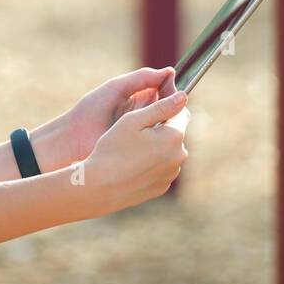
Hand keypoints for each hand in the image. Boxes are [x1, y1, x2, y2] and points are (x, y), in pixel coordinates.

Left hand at [58, 66, 178, 164]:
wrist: (73, 138)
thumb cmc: (91, 110)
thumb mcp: (117, 88)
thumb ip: (142, 78)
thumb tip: (170, 72)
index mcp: (140, 97)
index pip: (166, 92)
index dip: (173, 92)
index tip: (173, 92)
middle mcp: (145, 115)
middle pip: (170, 110)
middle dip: (173, 109)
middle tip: (171, 109)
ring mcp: (144, 134)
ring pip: (167, 128)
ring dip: (169, 126)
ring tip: (164, 123)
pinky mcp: (141, 150)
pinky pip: (159, 145)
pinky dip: (162, 141)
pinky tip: (160, 139)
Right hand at [83, 88, 190, 214]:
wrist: (100, 187)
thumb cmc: (113, 149)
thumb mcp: (133, 120)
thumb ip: (161, 107)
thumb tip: (183, 97)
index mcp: (174, 136)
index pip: (181, 113)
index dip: (166, 109)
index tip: (149, 112)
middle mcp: (179, 156)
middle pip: (175, 133)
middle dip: (160, 129)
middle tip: (134, 133)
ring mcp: (171, 174)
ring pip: (168, 152)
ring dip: (156, 147)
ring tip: (130, 151)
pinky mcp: (162, 187)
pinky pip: (161, 168)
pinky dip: (151, 164)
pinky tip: (131, 166)